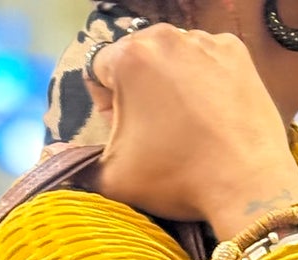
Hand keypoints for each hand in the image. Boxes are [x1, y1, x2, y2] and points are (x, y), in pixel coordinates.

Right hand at [88, 26, 297, 238]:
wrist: (246, 186)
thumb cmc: (177, 180)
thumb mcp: (113, 180)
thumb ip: (74, 166)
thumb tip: (51, 157)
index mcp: (130, 56)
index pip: (99, 70)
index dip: (105, 104)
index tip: (123, 132)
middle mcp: (167, 35)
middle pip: (137, 58)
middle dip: (138, 91)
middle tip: (154, 133)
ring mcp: (206, 41)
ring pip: (174, 57)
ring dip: (171, 84)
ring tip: (185, 128)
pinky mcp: (237, 53)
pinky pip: (208, 61)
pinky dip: (205, 82)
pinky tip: (211, 116)